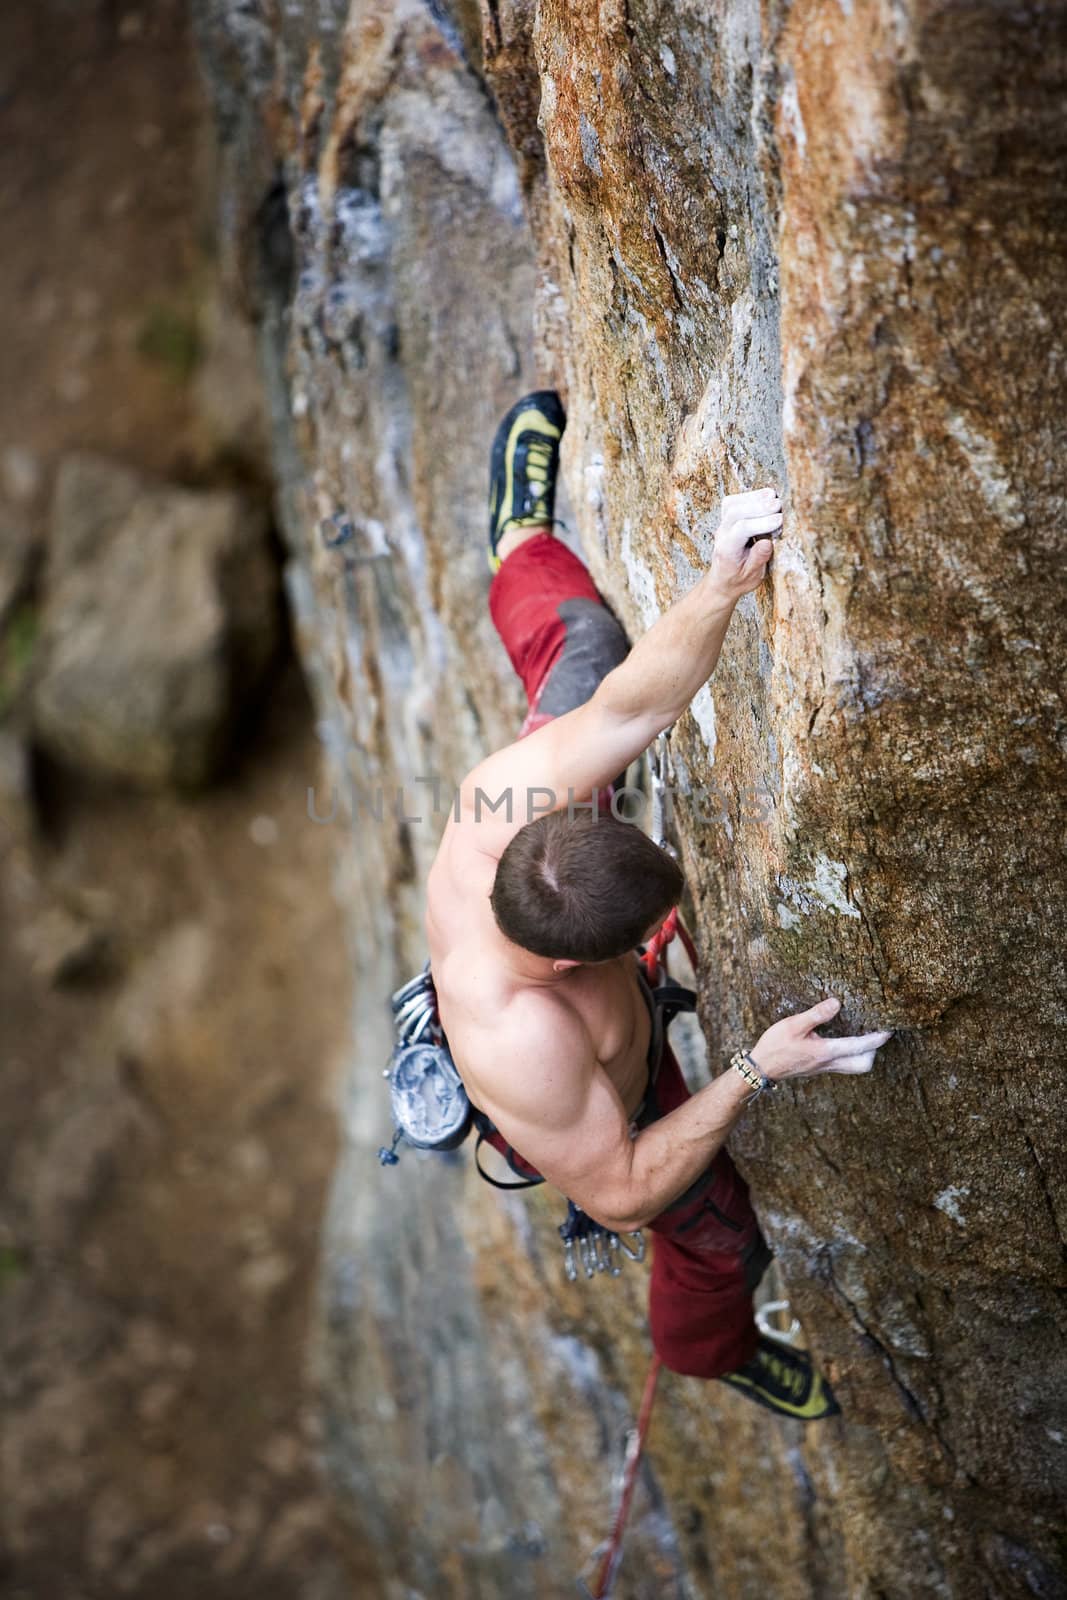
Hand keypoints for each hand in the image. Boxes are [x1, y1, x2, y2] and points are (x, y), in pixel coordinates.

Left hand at [709, 486, 781, 598]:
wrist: (723, 581)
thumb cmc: (738, 579)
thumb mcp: (751, 577)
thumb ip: (758, 559)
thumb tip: (768, 542)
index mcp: (727, 550)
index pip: (741, 530)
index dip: (762, 523)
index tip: (780, 520)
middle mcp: (722, 535)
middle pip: (734, 513)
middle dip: (758, 507)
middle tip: (778, 505)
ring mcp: (722, 525)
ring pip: (731, 504)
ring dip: (753, 498)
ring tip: (773, 496)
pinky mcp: (727, 519)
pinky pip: (733, 502)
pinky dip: (749, 496)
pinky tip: (765, 496)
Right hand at [748, 997, 891, 1081]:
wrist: (761, 1068)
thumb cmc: (775, 1045)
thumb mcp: (793, 1025)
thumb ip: (817, 1014)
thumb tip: (837, 1003)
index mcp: (825, 1051)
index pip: (859, 1047)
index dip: (876, 1038)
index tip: (888, 1030)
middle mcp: (828, 1063)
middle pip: (863, 1064)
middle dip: (874, 1050)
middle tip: (876, 1032)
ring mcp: (824, 1068)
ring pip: (855, 1067)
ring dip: (864, 1054)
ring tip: (864, 1036)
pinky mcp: (818, 1068)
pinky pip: (843, 1064)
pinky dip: (851, 1054)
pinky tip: (845, 1041)